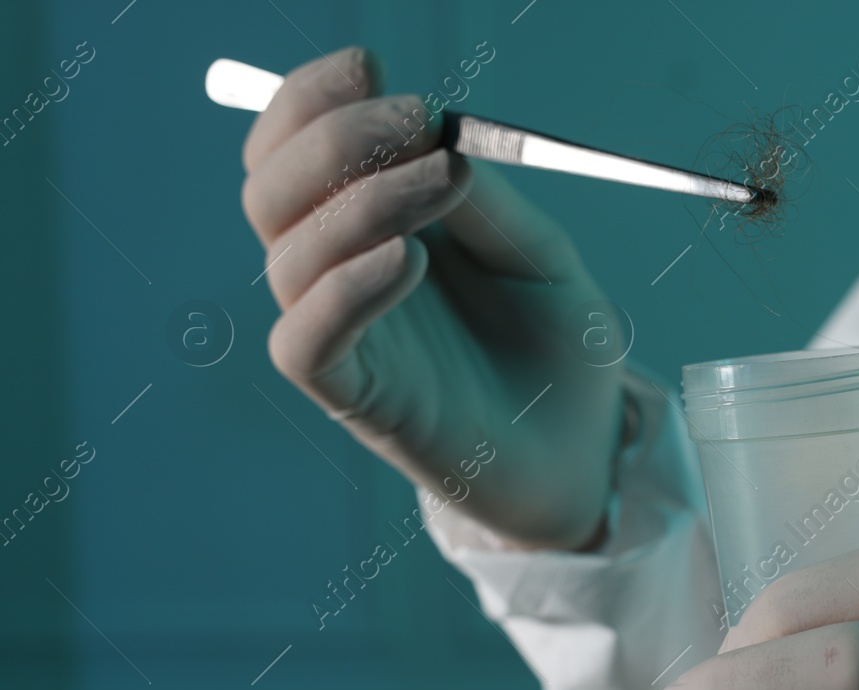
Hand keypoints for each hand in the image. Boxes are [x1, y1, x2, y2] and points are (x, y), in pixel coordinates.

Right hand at [241, 47, 622, 549]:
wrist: (583, 452)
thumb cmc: (556, 349)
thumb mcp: (538, 254)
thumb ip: (486, 200)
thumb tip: (436, 137)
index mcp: (368, 227)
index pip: (295, 150)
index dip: (310, 99)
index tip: (369, 64)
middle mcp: (339, 275)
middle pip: (271, 191)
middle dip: (335, 138)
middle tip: (420, 120)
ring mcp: (344, 337)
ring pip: (288, 256)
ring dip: (362, 201)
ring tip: (446, 180)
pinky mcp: (357, 398)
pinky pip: (308, 339)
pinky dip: (347, 289)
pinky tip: (410, 260)